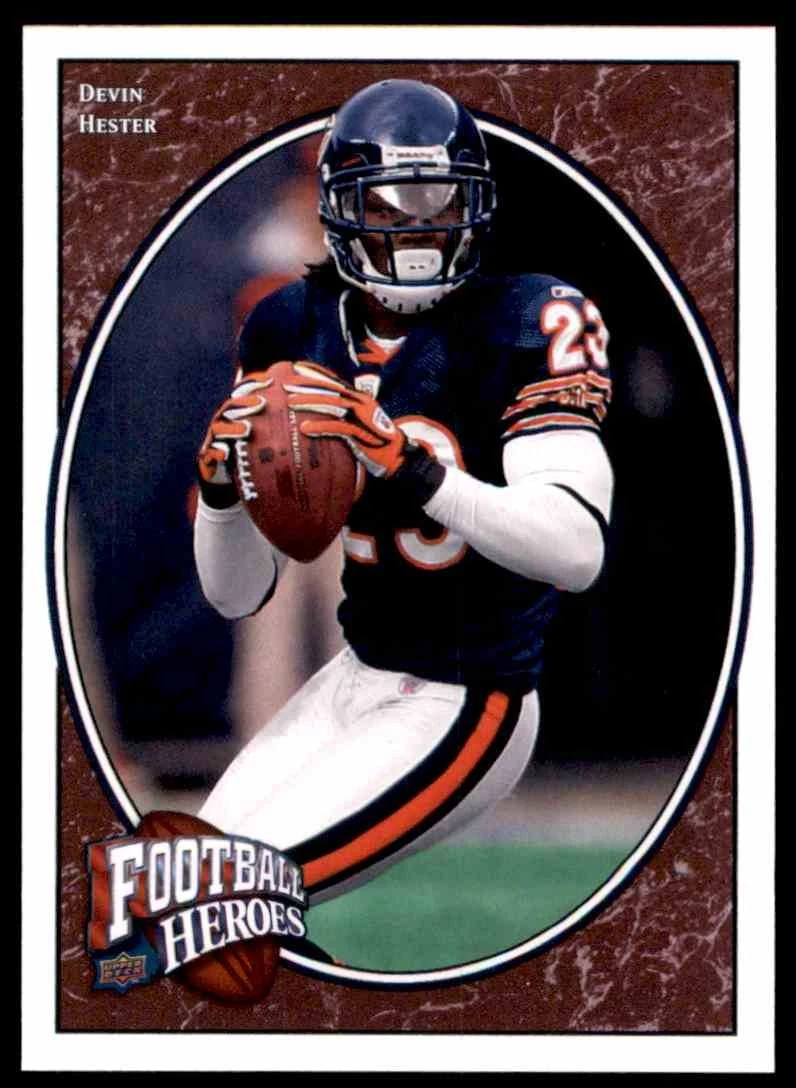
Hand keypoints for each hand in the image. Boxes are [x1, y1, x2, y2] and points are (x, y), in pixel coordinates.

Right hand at [197, 372, 271, 487]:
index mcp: (236, 413)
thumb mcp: (268, 435)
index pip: (242, 393)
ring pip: (218, 429)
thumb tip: (307, 398)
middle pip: (230, 407)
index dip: (253, 384)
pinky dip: (216, 452)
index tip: (269, 380)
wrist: (228, 475)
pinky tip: (225, 454)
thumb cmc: (251, 451)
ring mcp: (213, 439)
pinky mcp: (207, 458)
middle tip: (262, 402)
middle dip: (244, 403)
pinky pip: (208, 453)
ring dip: (232, 427)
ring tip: (247, 428)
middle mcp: (223, 422)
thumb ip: (280, 419)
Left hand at [285, 362, 409, 477]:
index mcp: (359, 397)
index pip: (334, 381)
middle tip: (286, 384)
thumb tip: (322, 411)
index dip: (316, 373)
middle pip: (329, 390)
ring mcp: (360, 416)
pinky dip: (319, 427)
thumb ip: (345, 413)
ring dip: (309, 402)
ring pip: (331, 404)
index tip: (297, 368)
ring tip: (290, 402)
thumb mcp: (360, 420)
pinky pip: (336, 427)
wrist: (396, 454)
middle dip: (307, 385)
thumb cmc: (375, 439)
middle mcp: (360, 402)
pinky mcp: (359, 433)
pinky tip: (305, 428)